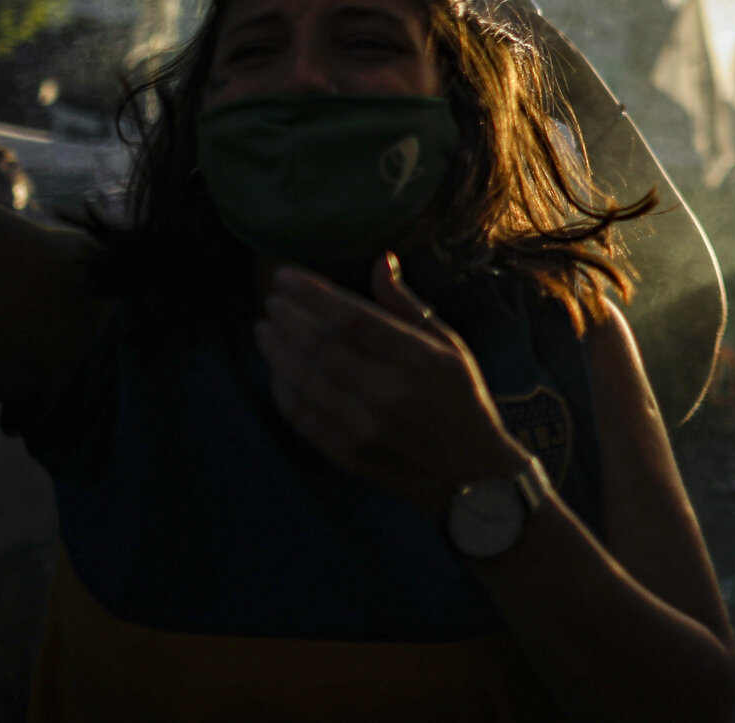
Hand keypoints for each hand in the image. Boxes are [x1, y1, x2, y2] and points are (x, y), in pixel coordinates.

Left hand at [255, 253, 526, 519]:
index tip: (285, 277)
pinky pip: (301, 415)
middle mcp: (386, 392)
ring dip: (276, 350)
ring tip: (265, 328)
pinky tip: (276, 370)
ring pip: (302, 380)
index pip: (350, 317)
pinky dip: (282, 389)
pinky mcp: (345, 453)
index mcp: (416, 359)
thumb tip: (380, 260)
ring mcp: (362, 427)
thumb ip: (407, 306)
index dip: (312, 294)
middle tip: (273, 301)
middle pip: (318, 346)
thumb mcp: (448, 345)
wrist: (469, 475)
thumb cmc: (462, 400)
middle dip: (287, 318)